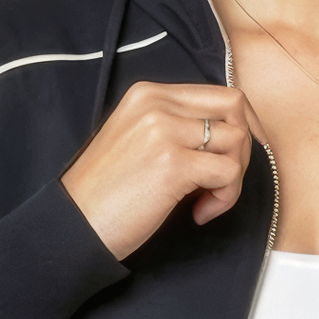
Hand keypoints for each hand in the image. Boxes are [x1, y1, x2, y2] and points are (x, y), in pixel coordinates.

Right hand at [60, 82, 262, 260]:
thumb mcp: (137, 139)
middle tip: (224, 180)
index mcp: (148, 94)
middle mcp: (156, 104)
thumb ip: (176, 127)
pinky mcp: (173, 164)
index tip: (233, 158)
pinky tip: (200, 213)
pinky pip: (229, 173)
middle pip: (235, 108)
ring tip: (206, 201)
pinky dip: (225, 198)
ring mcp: (164, 131)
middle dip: (244, 147)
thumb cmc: (106, 192)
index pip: (219, 95)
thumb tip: (229, 136)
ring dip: (233, 178)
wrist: (73, 224)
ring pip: (237, 141)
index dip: (240, 127)